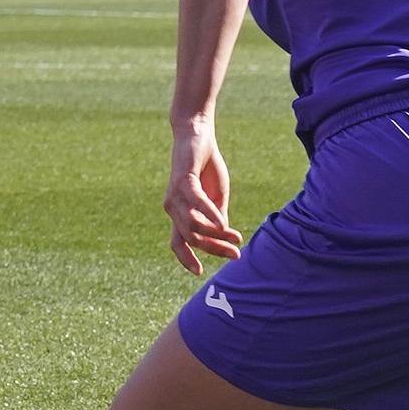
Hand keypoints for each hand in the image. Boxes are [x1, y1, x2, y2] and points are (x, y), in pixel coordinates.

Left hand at [165, 126, 242, 274]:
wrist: (197, 136)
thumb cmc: (206, 166)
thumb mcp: (216, 196)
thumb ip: (218, 216)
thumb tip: (225, 237)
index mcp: (178, 213)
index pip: (178, 243)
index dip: (186, 260)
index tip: (201, 273)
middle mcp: (172, 208)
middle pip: (191, 238)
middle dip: (214, 249)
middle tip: (236, 254)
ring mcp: (175, 196)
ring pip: (193, 226)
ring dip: (216, 235)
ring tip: (236, 237)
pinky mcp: (183, 181)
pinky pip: (196, 204)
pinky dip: (210, 216)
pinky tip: (224, 224)